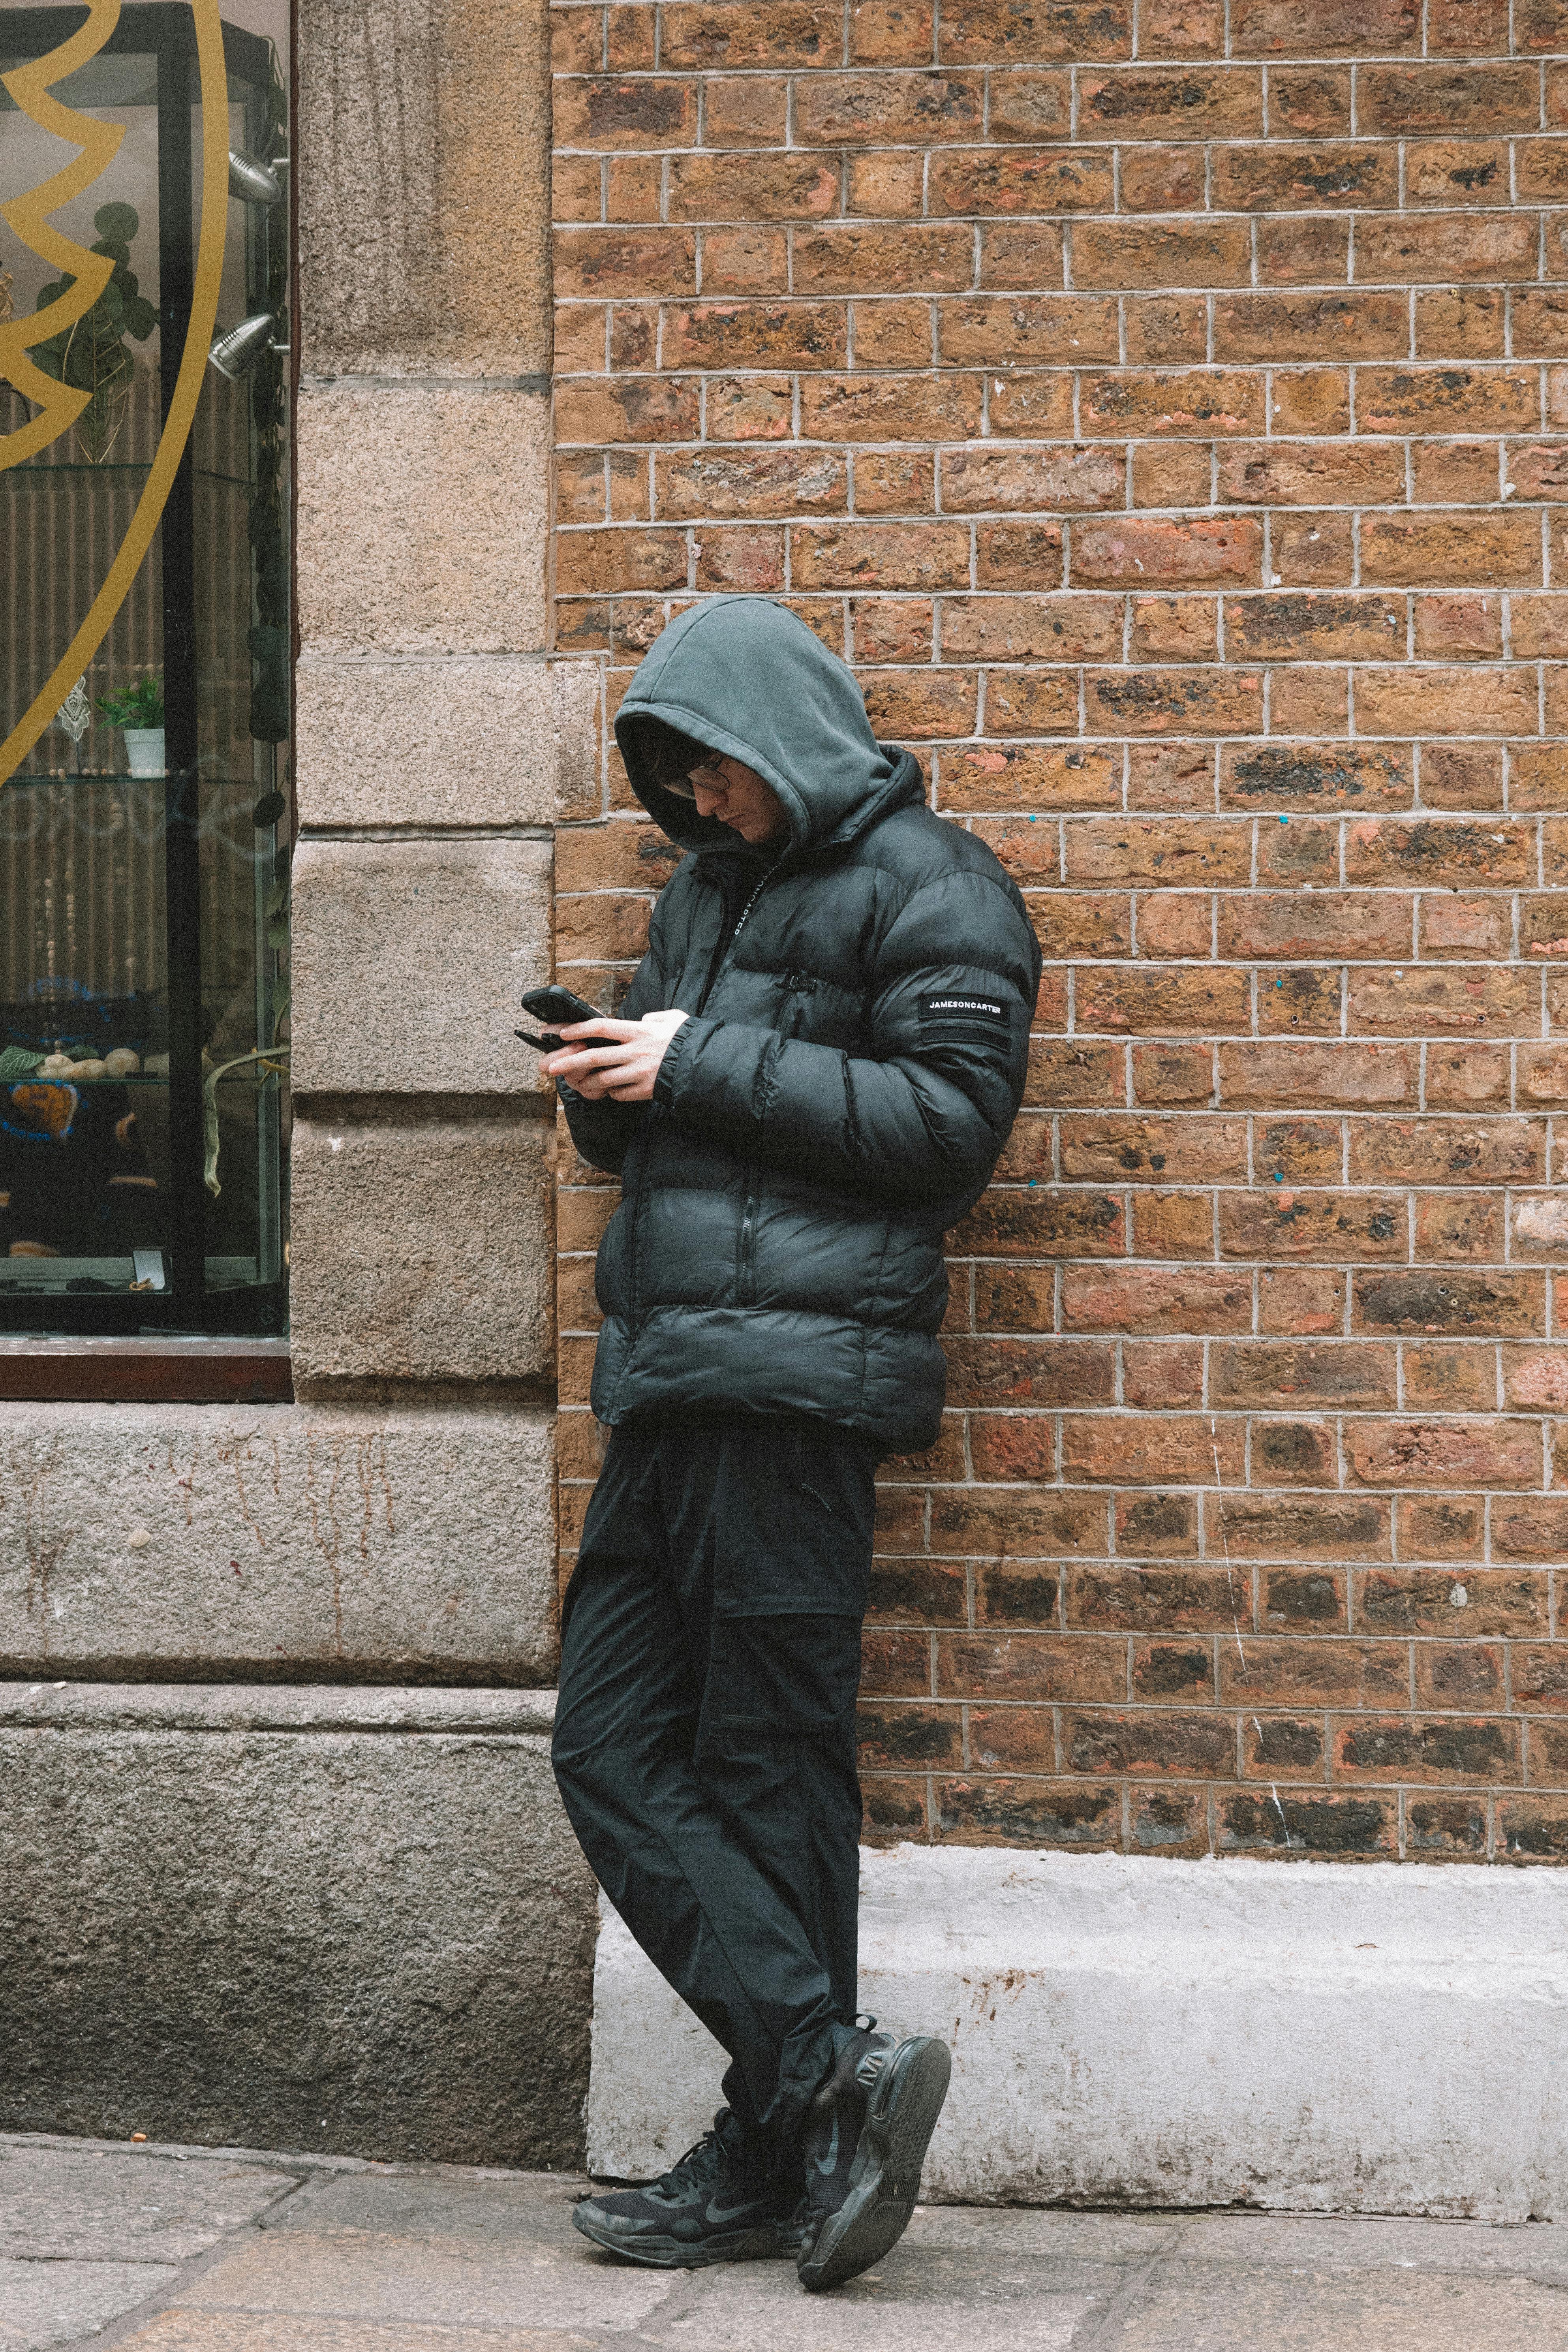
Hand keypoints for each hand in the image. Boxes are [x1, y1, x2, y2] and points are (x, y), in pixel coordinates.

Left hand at [544, 1010, 688, 1100]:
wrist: (704, 1065)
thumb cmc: (687, 1040)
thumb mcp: (671, 1018)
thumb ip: (652, 1017)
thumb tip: (642, 1019)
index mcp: (638, 1031)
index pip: (600, 1027)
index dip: (578, 1029)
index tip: (562, 1032)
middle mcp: (635, 1051)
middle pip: (593, 1057)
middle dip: (568, 1062)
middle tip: (551, 1067)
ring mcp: (638, 1072)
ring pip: (603, 1079)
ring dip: (588, 1081)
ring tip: (580, 1081)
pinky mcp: (644, 1090)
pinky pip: (619, 1094)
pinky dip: (612, 1092)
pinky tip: (612, 1089)